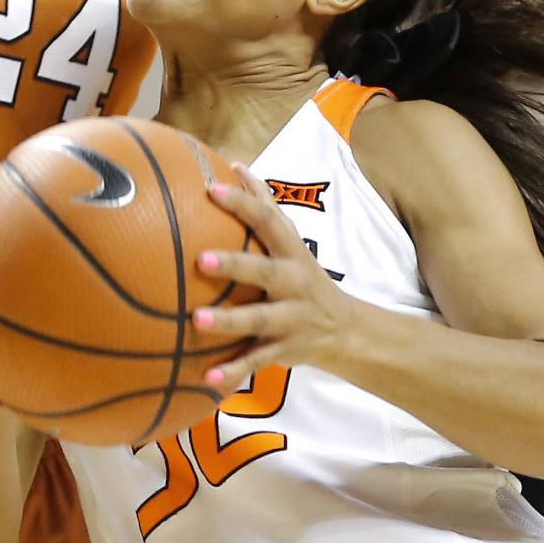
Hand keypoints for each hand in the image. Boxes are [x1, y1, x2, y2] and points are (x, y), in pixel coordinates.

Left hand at [193, 163, 361, 391]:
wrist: (346, 330)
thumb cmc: (302, 276)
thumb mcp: (290, 242)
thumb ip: (265, 205)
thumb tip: (236, 164)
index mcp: (292, 253)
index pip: (269, 221)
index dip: (242, 203)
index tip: (211, 188)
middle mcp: (294, 284)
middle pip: (264, 272)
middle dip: (234, 266)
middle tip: (200, 259)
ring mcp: (291, 319)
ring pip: (259, 320)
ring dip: (229, 321)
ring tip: (197, 321)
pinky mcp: (284, 350)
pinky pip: (256, 361)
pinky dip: (233, 371)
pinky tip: (207, 378)